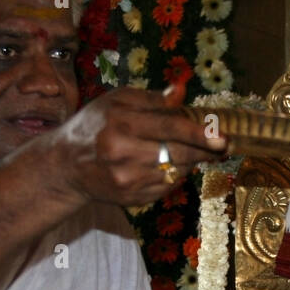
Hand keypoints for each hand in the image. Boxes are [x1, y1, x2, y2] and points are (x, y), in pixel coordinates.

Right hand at [49, 86, 225, 207]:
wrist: (66, 166)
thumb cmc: (94, 126)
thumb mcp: (116, 102)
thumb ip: (151, 99)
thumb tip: (180, 91)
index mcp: (121, 123)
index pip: (170, 128)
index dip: (200, 133)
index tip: (223, 137)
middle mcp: (124, 154)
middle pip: (178, 153)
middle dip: (205, 150)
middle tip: (222, 146)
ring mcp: (129, 180)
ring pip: (176, 171)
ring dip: (190, 161)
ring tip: (195, 151)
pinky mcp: (133, 198)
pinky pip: (167, 186)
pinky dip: (175, 174)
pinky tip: (170, 164)